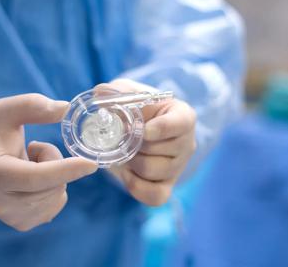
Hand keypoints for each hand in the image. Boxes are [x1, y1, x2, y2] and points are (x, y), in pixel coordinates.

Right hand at [0, 94, 97, 230]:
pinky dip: (53, 187)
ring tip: (28, 163)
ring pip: (58, 193)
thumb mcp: (4, 110)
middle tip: (34, 147)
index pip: (35, 177)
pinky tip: (31, 179)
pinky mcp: (23, 223)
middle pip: (52, 184)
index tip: (91, 163)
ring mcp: (11, 217)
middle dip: (55, 160)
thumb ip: (33, 105)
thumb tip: (65, 109)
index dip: (65, 169)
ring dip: (54, 173)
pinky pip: (57, 202)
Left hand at [96, 79, 196, 205]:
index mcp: (183, 116)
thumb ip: (115, 91)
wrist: (135, 130)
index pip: (182, 123)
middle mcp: (187, 143)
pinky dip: (136, 186)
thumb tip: (100, 92)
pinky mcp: (167, 187)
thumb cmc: (136, 108)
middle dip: (137, 145)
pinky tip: (127, 173)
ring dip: (132, 162)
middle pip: (164, 150)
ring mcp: (179, 167)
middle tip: (123, 137)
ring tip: (125, 152)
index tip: (143, 131)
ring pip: (153, 171)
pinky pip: (155, 196)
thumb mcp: (127, 93)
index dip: (162, 129)